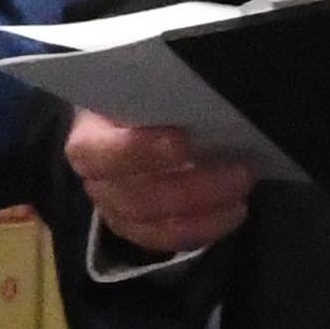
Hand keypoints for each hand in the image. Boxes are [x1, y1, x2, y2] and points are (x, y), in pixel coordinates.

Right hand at [64, 108, 258, 258]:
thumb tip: (200, 98)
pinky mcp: (134, 227)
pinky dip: (201, 230)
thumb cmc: (140, 100)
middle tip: (239, 171)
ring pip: (153, 223)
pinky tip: (231, 214)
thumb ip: (163, 95)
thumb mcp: (143, 88)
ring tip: (240, 195)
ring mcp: (113, 209)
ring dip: (203, 212)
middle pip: (137, 196)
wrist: (126, 119)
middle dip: (193, 187)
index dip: (142, 150)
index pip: (106, 152)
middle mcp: (95, 180)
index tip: (183, 141)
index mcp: (88, 139)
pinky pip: (165, 240)